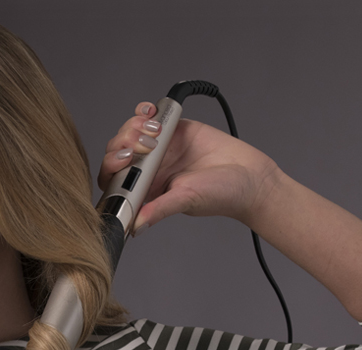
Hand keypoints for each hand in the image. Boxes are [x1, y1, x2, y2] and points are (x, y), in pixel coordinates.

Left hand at [98, 102, 285, 231]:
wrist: (248, 175)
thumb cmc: (221, 195)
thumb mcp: (186, 201)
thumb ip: (159, 209)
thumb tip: (136, 226)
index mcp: (147, 189)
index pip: (115, 179)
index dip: (112, 167)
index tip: (125, 160)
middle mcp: (148, 168)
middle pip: (118, 151)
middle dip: (124, 143)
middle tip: (145, 144)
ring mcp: (158, 147)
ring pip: (130, 131)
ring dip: (134, 126)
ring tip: (155, 131)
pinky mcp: (171, 128)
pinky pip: (148, 116)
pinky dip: (144, 111)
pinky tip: (152, 113)